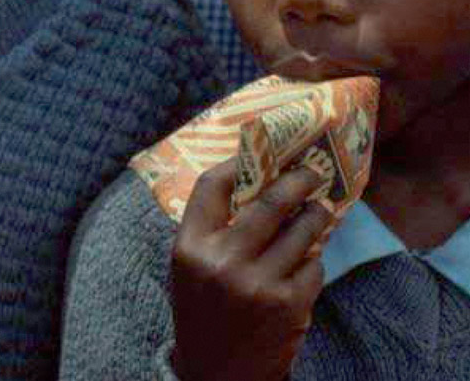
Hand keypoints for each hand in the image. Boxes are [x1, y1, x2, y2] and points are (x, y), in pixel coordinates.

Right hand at [170, 160, 331, 380]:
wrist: (216, 373)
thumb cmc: (203, 308)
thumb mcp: (191, 265)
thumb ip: (212, 228)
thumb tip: (254, 178)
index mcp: (190, 247)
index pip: (213, 186)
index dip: (238, 162)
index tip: (261, 152)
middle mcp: (223, 263)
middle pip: (268, 203)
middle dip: (296, 180)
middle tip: (312, 170)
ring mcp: (259, 285)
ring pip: (301, 232)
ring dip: (316, 215)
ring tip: (320, 209)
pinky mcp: (290, 307)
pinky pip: (313, 267)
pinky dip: (314, 259)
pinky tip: (309, 257)